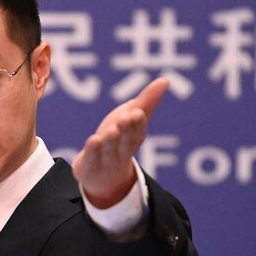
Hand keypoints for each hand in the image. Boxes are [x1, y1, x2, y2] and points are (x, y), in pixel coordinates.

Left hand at [72, 77, 168, 207]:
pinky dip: (93, 151)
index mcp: (134, 137)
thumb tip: (165, 80)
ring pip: (109, 150)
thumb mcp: (132, 118)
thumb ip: (147, 100)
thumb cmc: (119, 139)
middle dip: (127, 129)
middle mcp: (122, 150)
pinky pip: (91, 159)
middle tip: (126, 117)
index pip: (138, 130)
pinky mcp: (90, 166)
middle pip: (126, 141)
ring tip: (112, 130)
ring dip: (112, 140)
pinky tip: (93, 140)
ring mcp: (106, 160)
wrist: (102, 175)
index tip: (138, 112)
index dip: (138, 123)